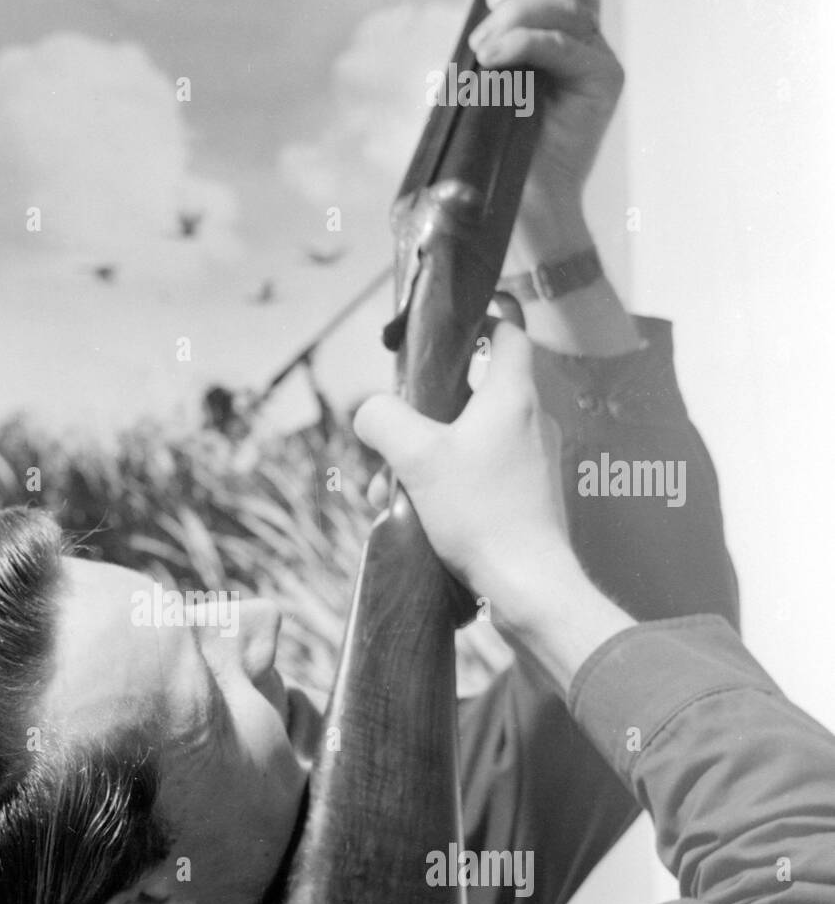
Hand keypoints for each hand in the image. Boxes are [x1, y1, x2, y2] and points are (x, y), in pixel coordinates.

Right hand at [354, 320, 573, 620]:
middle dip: (427, 412)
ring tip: (391, 490)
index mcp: (513, 396)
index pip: (508, 330)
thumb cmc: (482, 514)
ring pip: (472, 438)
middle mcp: (531, 421)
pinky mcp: (528, 496)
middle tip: (395, 434)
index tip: (447, 335)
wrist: (528, 584)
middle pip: (476, 391)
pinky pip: (481, 473)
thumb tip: (369, 412)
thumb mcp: (417, 458)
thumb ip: (384, 421)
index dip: (480, 320)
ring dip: (428, 457)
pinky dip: (447, 485)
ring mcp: (533, 461)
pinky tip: (417, 515)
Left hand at [471, 0, 622, 256]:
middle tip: (485, 21)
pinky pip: (562, 45)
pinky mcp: (603, 81)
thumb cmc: (507, 150)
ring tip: (483, 51)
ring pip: (566, 8)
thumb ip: (501, 46)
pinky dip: (523, 43)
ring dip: (515, 20)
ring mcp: (599, 61)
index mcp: (566, 38)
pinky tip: (495, 58)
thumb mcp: (496, 86)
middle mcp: (588, 43)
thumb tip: (484, 15)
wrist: (530, 202)